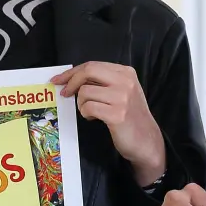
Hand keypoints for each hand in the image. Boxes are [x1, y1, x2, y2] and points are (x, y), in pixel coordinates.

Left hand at [52, 62, 165, 184]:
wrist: (146, 140)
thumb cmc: (130, 116)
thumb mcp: (122, 91)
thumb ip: (103, 82)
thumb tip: (73, 78)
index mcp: (126, 72)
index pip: (92, 65)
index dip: (72, 72)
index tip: (59, 79)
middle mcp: (126, 81)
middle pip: (88, 72)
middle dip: (71, 82)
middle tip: (65, 94)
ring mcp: (122, 97)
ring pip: (85, 92)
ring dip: (82, 104)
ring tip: (92, 112)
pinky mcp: (117, 114)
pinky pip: (88, 108)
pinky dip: (86, 113)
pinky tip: (94, 118)